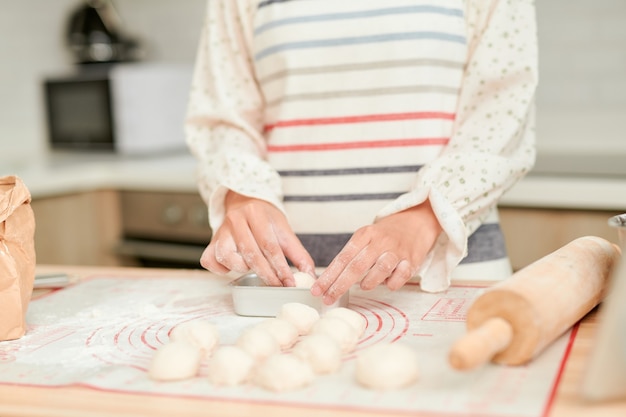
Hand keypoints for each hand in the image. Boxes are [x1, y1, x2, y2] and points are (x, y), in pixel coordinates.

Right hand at [200, 191, 314, 286]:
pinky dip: (221, 270)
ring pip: (228, 258)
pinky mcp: (211, 241)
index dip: (280, 267)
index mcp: (256, 214)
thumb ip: (298, 253)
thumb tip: (311, 275)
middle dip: (267, 275)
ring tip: (254, 270)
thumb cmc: (266, 219)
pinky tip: (233, 269)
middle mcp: (236, 220)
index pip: (270, 246)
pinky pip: (210, 260)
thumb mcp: (284, 230)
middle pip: (251, 254)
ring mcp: (221, 231)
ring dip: (243, 270)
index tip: (290, 283)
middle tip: (278, 286)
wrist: (244, 201)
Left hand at [311, 201, 441, 303]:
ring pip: (379, 269)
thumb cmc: (386, 235)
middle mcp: (379, 241)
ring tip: (363, 286)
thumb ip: (352, 256)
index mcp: (364, 235)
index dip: (328, 276)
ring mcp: (396, 250)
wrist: (416, 222)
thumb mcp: (366, 238)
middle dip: (339, 285)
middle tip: (328, 298)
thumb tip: (332, 281)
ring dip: (368, 282)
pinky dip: (392, 283)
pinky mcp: (411, 259)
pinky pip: (400, 276)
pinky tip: (388, 283)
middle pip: (356, 266)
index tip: (317, 290)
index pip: (342, 258)